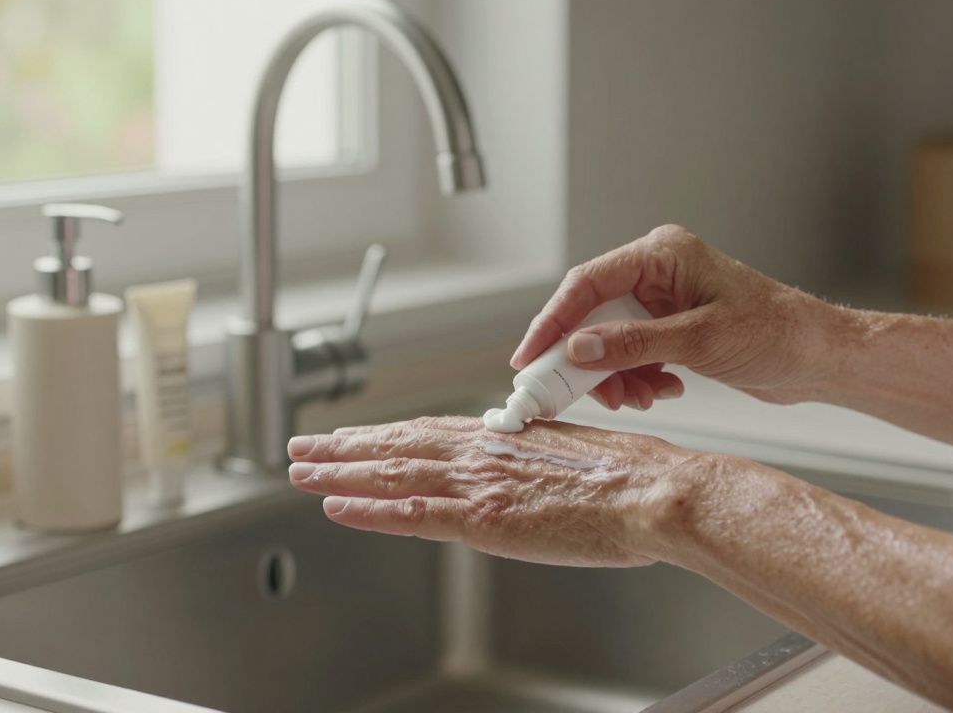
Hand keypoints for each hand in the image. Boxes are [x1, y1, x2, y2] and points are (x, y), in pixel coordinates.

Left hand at [286, 416, 718, 567]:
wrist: (654, 490)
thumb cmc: (628, 477)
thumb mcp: (567, 456)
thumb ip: (526, 463)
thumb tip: (506, 471)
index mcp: (502, 439)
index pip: (424, 433)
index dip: (378, 435)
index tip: (347, 436)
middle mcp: (481, 454)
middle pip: (395, 447)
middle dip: (341, 448)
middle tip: (298, 448)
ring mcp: (479, 485)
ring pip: (391, 474)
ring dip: (339, 473)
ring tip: (299, 471)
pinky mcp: (485, 520)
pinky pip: (412, 514)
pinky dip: (369, 509)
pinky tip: (336, 507)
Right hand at [511, 224, 848, 407]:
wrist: (821, 358)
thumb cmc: (776, 334)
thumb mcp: (700, 341)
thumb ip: (633, 344)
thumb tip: (577, 348)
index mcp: (661, 254)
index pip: (587, 284)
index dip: (552, 322)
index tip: (529, 359)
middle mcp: (658, 272)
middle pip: (592, 315)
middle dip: (587, 360)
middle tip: (581, 395)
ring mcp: (664, 301)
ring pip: (609, 340)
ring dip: (614, 375)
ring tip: (638, 398)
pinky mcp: (672, 328)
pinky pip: (631, 353)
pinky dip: (636, 377)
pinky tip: (662, 390)